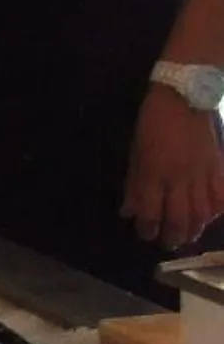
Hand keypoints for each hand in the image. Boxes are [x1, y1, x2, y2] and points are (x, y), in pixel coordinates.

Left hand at [122, 85, 223, 249]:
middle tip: (169, 245)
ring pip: (203, 213)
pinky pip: (221, 196)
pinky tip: (211, 216)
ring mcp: (202, 174)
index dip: (147, 229)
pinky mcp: (219, 167)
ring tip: (189, 236)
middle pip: (179, 218)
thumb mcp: (135, 154)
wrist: (184, 98)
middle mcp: (179, 179)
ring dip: (196, 229)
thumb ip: (134, 185)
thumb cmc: (152, 124)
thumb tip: (128, 212)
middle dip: (173, 237)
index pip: (150, 213)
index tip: (145, 235)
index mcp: (153, 175)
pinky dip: (217, 211)